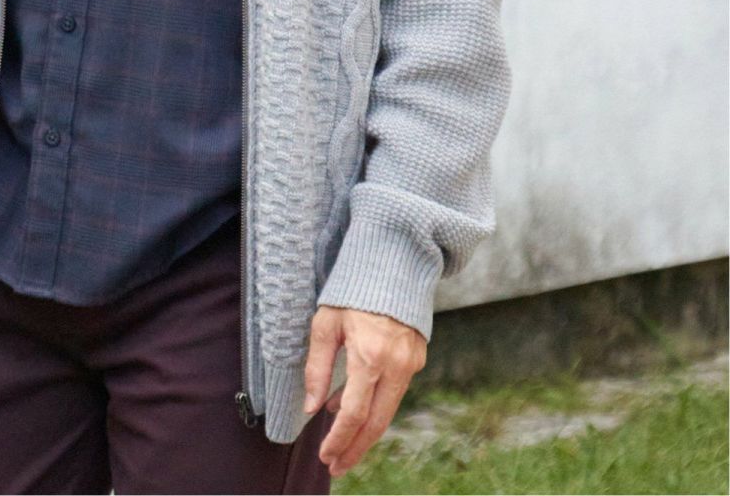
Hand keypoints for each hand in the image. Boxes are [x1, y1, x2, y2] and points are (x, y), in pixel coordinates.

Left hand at [303, 305, 426, 477]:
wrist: (393, 263)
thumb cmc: (353, 289)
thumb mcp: (326, 323)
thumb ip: (318, 367)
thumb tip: (313, 407)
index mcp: (369, 356)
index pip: (354, 414)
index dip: (339, 439)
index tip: (325, 456)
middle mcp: (395, 365)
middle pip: (376, 423)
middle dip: (355, 449)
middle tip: (336, 466)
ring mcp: (411, 364)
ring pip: (388, 411)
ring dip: (365, 432)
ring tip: (342, 445)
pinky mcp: (417, 359)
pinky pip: (395, 392)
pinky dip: (376, 406)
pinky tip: (354, 409)